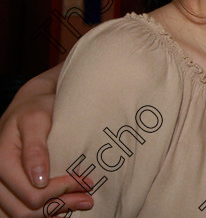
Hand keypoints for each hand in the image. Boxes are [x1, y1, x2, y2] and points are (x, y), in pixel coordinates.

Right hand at [0, 67, 92, 216]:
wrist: (28, 105)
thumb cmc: (35, 108)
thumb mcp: (37, 120)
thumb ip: (36, 148)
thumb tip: (38, 180)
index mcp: (1, 161)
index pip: (31, 193)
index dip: (60, 192)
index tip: (85, 182)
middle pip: (24, 210)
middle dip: (60, 205)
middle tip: (88, 197)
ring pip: (20, 215)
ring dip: (52, 212)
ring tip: (82, 202)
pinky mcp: (7, 189)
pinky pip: (18, 211)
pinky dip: (42, 212)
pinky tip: (63, 206)